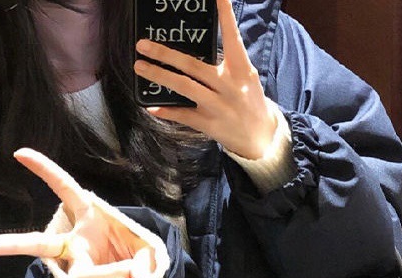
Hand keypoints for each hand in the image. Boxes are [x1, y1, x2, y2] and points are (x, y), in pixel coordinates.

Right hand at [0, 149, 156, 277]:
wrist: (143, 275)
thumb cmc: (134, 250)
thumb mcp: (140, 247)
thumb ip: (134, 261)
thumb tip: (127, 275)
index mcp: (88, 216)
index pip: (64, 188)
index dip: (45, 170)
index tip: (20, 154)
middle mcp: (75, 240)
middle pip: (39, 244)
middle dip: (10, 246)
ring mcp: (76, 266)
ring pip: (77, 274)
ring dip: (104, 275)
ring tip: (127, 274)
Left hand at [134, 0, 277, 159]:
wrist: (261, 138)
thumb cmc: (250, 102)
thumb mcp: (246, 78)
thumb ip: (228, 63)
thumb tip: (199, 48)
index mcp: (241, 69)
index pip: (233, 38)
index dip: (225, 15)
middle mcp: (229, 86)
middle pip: (193, 65)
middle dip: (165, 54)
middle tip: (143, 45)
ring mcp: (218, 106)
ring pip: (184, 87)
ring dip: (159, 75)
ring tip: (140, 67)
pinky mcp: (210, 124)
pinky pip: (184, 115)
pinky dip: (167, 111)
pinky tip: (151, 107)